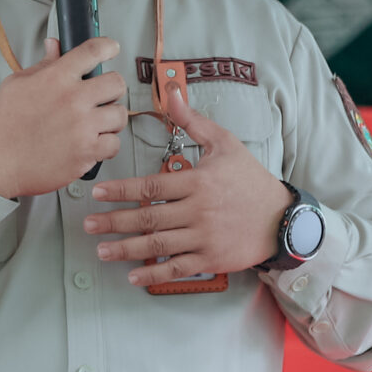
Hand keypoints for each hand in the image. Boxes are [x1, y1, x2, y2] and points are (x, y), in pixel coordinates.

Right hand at [0, 37, 125, 198]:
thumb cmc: (4, 124)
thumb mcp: (17, 84)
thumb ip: (43, 64)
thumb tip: (55, 46)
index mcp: (56, 78)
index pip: (93, 50)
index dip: (108, 46)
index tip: (112, 48)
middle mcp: (73, 99)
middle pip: (117, 83)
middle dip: (113, 88)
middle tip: (104, 96)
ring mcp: (82, 127)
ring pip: (120, 115)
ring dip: (111, 119)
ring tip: (98, 123)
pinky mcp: (86, 152)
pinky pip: (114, 144)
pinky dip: (107, 145)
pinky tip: (94, 143)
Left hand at [81, 79, 293, 284]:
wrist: (281, 217)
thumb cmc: (250, 179)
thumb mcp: (225, 144)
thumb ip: (194, 122)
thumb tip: (172, 94)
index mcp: (198, 181)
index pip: (151, 186)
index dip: (122, 190)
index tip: (98, 194)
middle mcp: (198, 211)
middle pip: (148, 217)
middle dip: (114, 221)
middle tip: (89, 225)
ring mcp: (204, 237)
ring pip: (157, 245)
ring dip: (126, 249)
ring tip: (102, 250)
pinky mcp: (211, 258)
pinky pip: (177, 268)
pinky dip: (153, 274)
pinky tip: (133, 276)